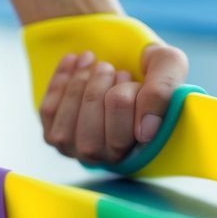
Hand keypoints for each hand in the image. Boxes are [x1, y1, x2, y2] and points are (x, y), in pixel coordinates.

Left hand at [38, 43, 188, 163]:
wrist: (126, 57)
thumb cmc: (151, 67)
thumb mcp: (168, 65)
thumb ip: (162, 91)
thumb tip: (145, 132)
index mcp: (140, 151)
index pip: (125, 134)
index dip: (125, 97)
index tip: (129, 77)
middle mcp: (108, 159)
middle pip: (91, 137)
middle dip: (97, 90)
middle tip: (109, 67)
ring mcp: (78, 150)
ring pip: (65, 132)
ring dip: (77, 86)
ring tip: (92, 61)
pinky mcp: (55, 135)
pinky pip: (48, 113)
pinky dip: (59, 81)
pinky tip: (73, 61)